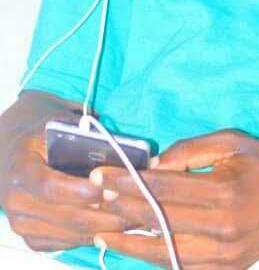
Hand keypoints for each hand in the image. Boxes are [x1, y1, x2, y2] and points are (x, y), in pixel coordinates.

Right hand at [0, 127, 131, 251]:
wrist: (19, 155)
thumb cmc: (45, 136)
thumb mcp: (58, 124)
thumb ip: (82, 135)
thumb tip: (119, 148)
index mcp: (22, 169)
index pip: (51, 186)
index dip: (82, 191)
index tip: (113, 189)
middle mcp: (16, 200)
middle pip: (64, 216)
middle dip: (103, 214)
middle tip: (133, 208)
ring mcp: (22, 224)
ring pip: (68, 234)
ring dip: (102, 228)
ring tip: (131, 218)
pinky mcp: (32, 238)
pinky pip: (65, 243)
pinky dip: (91, 236)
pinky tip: (114, 226)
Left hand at [91, 130, 258, 269]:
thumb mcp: (232, 141)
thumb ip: (190, 150)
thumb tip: (152, 166)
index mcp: (224, 191)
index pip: (162, 188)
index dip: (127, 182)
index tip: (100, 176)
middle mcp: (222, 228)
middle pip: (158, 220)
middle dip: (121, 209)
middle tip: (92, 200)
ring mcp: (225, 256)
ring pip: (165, 252)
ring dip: (130, 244)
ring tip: (103, 234)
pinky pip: (183, 267)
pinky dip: (157, 259)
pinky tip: (137, 250)